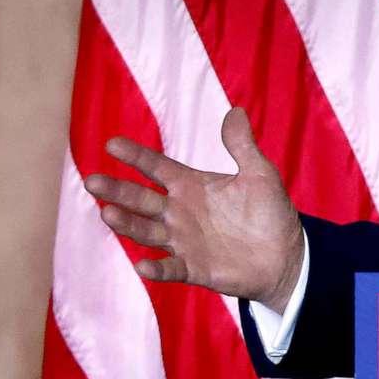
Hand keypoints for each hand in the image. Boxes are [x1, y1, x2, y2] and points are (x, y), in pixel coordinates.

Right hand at [85, 107, 305, 312]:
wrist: (285, 255)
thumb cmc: (269, 212)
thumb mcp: (259, 174)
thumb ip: (242, 146)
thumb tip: (235, 111)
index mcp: (191, 186)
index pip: (157, 167)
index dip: (136, 156)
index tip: (112, 144)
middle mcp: (180, 212)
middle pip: (142, 199)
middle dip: (118, 190)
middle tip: (92, 181)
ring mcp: (184, 241)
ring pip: (148, 231)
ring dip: (128, 224)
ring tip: (107, 214)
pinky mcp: (194, 268)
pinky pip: (171, 268)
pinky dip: (157, 267)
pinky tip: (142, 264)